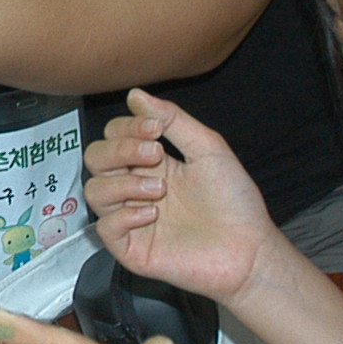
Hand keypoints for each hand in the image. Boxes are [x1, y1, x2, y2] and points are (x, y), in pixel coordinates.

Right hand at [80, 89, 282, 306]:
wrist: (248, 249)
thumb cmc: (233, 202)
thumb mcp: (207, 149)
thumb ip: (172, 120)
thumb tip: (135, 94)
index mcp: (150, 164)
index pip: (114, 137)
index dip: (126, 128)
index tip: (155, 131)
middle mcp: (135, 189)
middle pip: (96, 159)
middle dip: (120, 150)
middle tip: (155, 155)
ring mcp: (130, 219)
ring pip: (94, 191)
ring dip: (123, 184)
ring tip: (159, 190)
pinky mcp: (131, 249)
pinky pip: (105, 227)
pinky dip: (125, 216)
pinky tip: (154, 214)